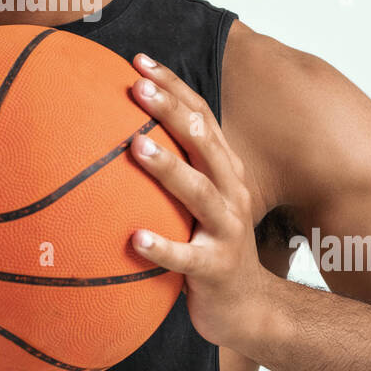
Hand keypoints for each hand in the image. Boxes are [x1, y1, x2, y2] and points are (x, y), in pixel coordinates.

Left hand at [127, 53, 271, 352]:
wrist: (249, 309)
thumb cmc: (212, 246)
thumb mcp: (200, 200)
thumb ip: (175, 167)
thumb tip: (122, 129)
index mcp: (225, 171)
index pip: (201, 118)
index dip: (173, 88)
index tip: (139, 62)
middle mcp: (230, 193)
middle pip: (202, 142)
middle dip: (170, 111)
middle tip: (136, 87)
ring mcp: (226, 231)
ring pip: (198, 193)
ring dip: (167, 167)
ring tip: (136, 145)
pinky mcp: (214, 270)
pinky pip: (185, 258)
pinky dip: (162, 247)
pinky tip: (134, 238)